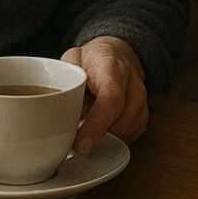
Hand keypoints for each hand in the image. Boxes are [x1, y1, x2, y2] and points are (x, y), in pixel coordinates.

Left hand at [61, 36, 147, 153]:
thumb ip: (65, 82)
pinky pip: (128, 137)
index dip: (96, 126)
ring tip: (91, 116)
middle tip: (76, 127)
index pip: (111, 101)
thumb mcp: (72, 60)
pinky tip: (102, 123)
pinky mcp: (143, 115)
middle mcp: (132, 85)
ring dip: (103, 135)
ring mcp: (141, 101)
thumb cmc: (93, 59)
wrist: (117, 53)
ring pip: (123, 133)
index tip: (80, 145)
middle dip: (95, 134)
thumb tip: (54, 114)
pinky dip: (112, 136)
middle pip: (118, 123)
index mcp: (112, 68)